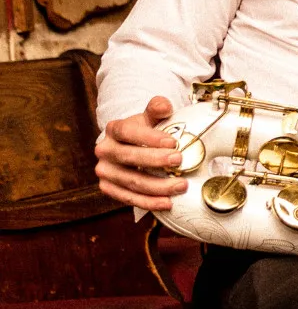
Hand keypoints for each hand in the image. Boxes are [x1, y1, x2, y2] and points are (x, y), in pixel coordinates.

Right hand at [95, 96, 185, 211]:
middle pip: (129, 157)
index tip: (173, 142)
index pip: (127, 132)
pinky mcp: (108, 188)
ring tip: (181, 185)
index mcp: (114, 129)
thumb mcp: (151, 118)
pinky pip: (128, 198)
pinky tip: (167, 203)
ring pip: (131, 181)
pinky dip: (148, 202)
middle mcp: (105, 150)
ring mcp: (105, 171)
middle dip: (156, 161)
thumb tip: (163, 105)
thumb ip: (157, 109)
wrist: (133, 148)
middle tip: (180, 161)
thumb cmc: (146, 132)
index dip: (149, 138)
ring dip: (158, 186)